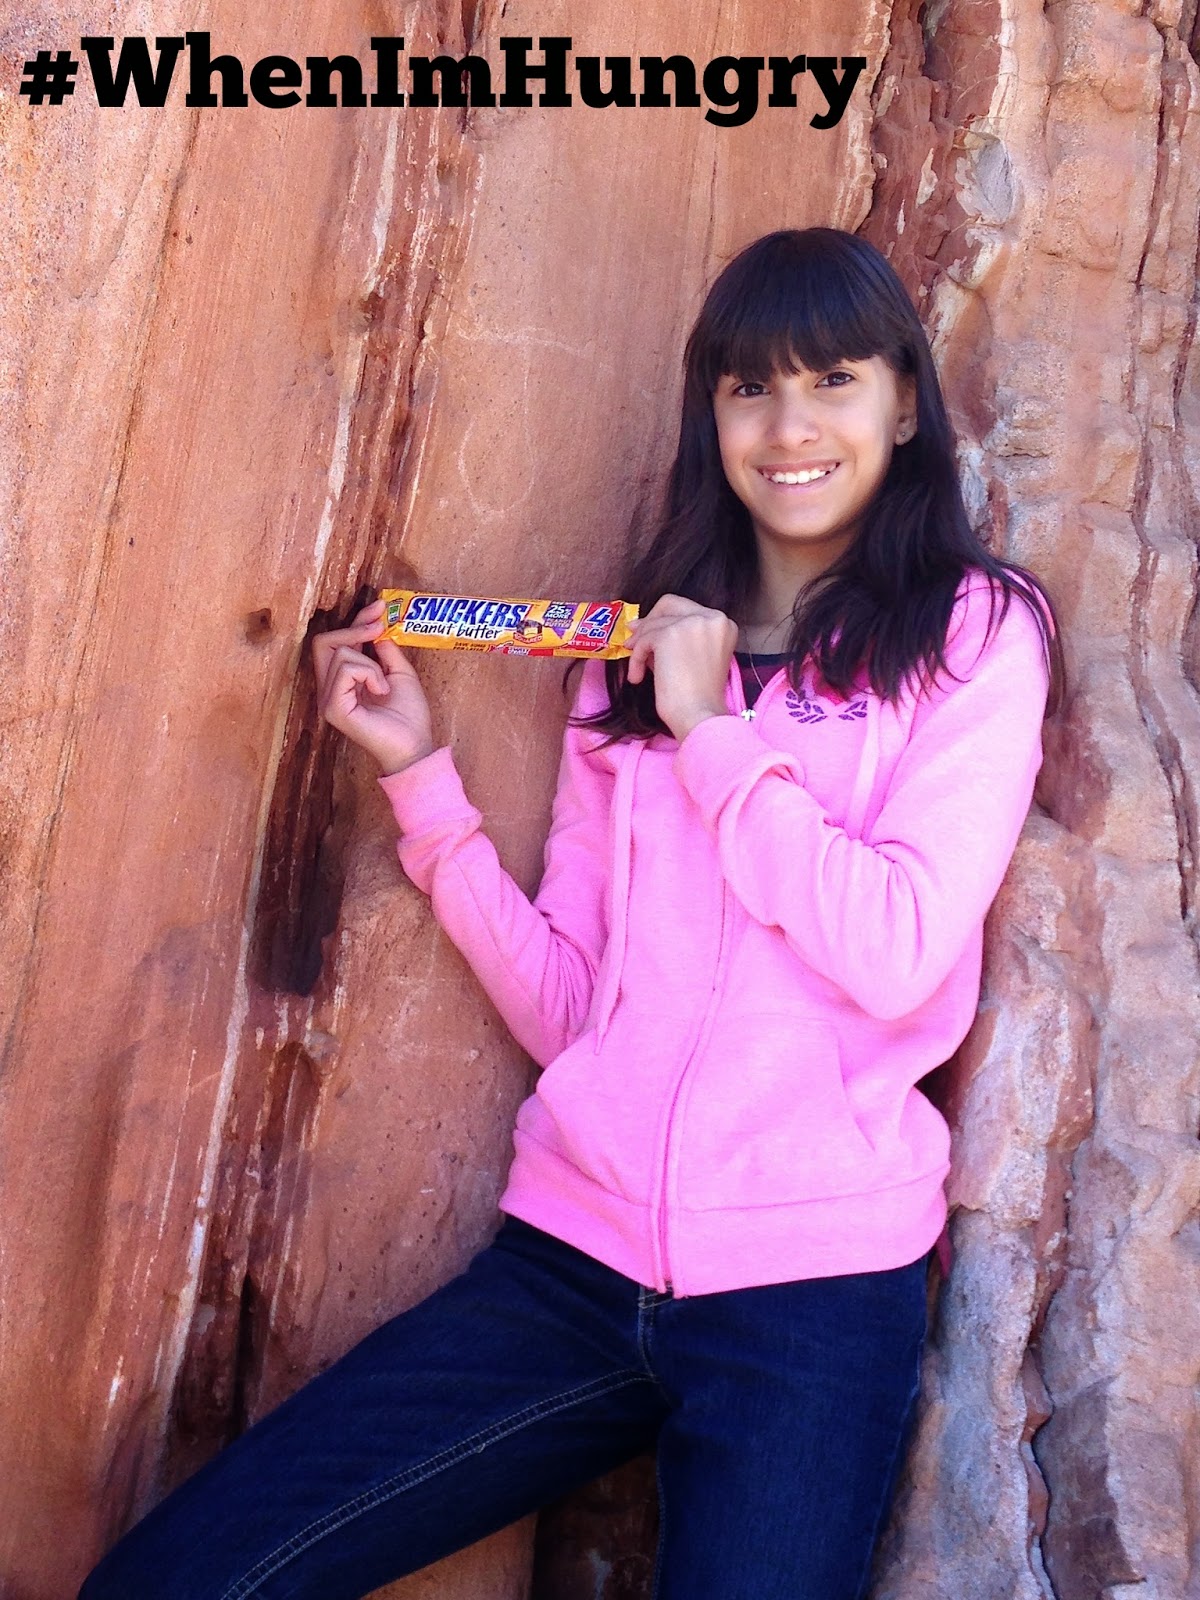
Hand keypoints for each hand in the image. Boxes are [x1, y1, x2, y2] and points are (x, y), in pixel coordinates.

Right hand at [312, 597, 434, 775]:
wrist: (415, 745)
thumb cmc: (409, 715)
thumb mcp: (399, 672)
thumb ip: (385, 649)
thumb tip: (377, 624)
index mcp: (343, 680)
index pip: (336, 641)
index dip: (356, 621)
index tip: (380, 607)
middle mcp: (330, 688)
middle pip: (323, 641)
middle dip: (354, 629)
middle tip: (379, 629)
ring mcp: (328, 698)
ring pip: (340, 653)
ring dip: (370, 663)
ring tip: (384, 685)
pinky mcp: (333, 708)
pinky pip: (345, 670)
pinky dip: (369, 674)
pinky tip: (381, 692)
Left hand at [625, 594, 736, 741]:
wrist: (700, 716)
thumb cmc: (699, 697)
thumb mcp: (695, 657)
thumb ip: (678, 638)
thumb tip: (640, 626)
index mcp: (723, 623)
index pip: (687, 609)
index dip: (664, 619)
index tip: (649, 633)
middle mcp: (712, 618)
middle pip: (669, 604)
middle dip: (649, 622)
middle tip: (633, 641)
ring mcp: (691, 623)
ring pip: (653, 625)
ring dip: (640, 648)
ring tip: (638, 671)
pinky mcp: (669, 635)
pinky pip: (643, 641)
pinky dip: (636, 660)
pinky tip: (638, 677)